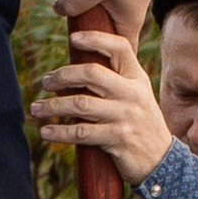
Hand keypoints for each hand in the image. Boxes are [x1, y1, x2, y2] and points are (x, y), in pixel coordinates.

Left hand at [33, 28, 170, 184]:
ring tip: (36, 108)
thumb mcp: (136, 96)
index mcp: (137, 79)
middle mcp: (132, 94)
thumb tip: (74, 70)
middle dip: (63, 76)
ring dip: (53, 106)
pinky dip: (60, 132)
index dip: (96, 38)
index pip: (120, 48)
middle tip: (45, 82)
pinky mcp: (117, 139)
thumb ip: (115, 81)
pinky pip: (82, 133)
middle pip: (92, 73)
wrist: (161, 160)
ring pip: (81, 104)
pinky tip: (46, 131)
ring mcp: (125, 116)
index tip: (73, 39)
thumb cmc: (140, 124)